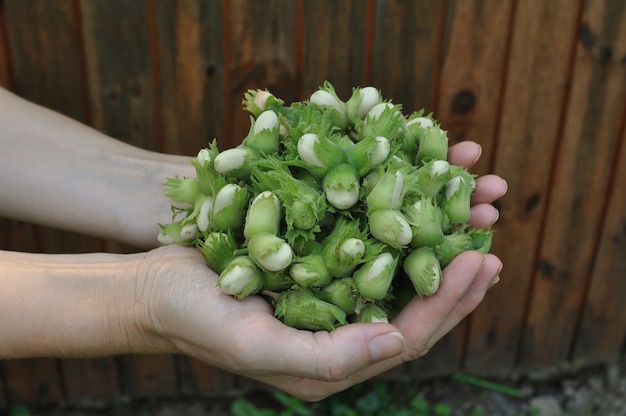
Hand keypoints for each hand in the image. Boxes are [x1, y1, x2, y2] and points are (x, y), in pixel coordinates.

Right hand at [139, 141, 505, 400]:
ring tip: (471, 223)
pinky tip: (415, 208)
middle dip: (457, 279)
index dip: (449, 301)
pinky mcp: (316, 269)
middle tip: (492, 243)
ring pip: (396, 277)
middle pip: (413, 308)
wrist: (158, 287)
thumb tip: (396, 342)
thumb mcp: (258, 345)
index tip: (483, 259)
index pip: (408, 337)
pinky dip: (396, 229)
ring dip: (435, 251)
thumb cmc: (199, 319)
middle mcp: (340, 334)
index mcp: (334, 363)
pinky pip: (367, 250)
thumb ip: (327, 358)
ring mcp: (329, 300)